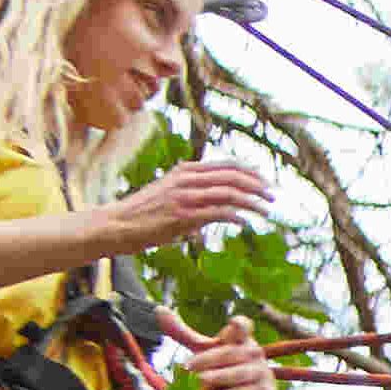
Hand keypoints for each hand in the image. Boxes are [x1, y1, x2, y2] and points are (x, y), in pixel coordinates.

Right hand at [103, 162, 270, 253]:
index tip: (266, 183)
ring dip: (253, 203)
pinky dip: (236, 217)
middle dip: (258, 186)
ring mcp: (185, 196)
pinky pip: (219, 213)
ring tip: (266, 212)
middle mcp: (186, 179)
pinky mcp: (183, 215)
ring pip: (230, 193)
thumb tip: (223, 201)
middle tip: (273, 197)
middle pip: (233, 176)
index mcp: (186, 171)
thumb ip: (196, 190)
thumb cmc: (146, 212)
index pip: (227, 165)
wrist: (118, 224)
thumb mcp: (171, 191)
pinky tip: (244, 223)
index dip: (251, 173)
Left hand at [179, 327, 276, 389]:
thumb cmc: (220, 371)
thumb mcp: (201, 351)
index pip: (245, 326)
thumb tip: (159, 309)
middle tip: (189, 366)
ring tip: (201, 379)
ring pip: (241, 373)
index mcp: (240, 340)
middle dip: (210, 359)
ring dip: (219, 376)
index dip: (240, 324)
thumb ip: (182, 333)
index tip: (233, 322)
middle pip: (233, 353)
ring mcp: (262, 374)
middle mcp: (254, 354)